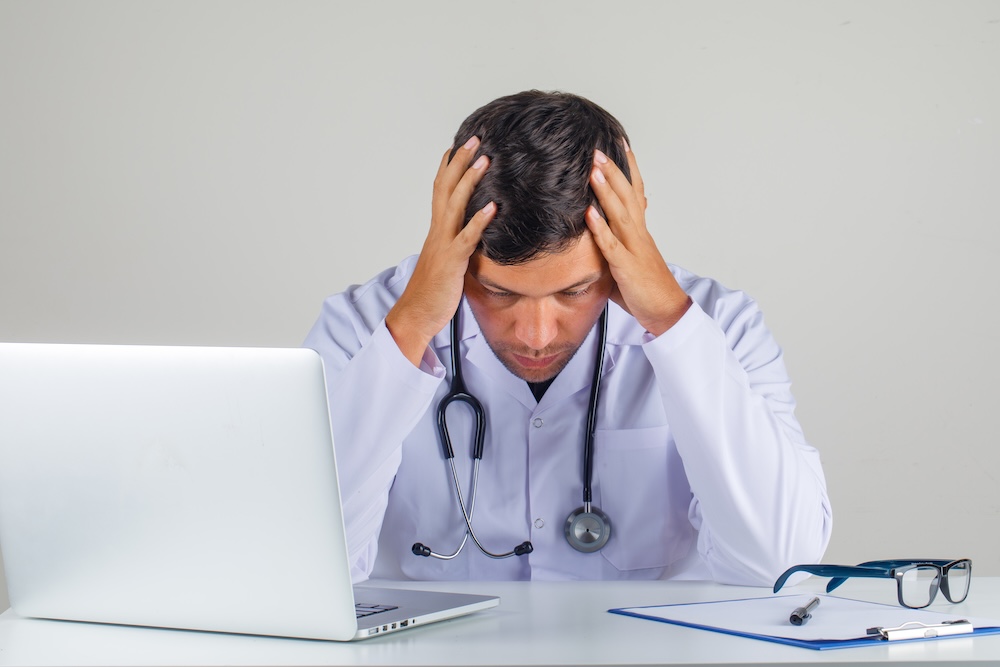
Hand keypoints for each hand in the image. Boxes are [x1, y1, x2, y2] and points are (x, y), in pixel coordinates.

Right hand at [386, 137, 496, 365]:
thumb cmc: (431, 292)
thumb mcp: (446, 262)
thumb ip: (457, 245)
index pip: (439, 191)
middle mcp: (437, 232)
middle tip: (475, 139)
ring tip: (485, 160)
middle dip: (460, 162)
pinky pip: (467, 237)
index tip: (458, 146)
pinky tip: (492, 207)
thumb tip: (471, 236)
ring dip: (470, 180)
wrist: (415, 315)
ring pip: (455, 205)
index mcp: (436, 231)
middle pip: (446, 188)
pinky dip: (479, 220)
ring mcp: (443, 245)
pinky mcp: (452, 262)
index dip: (448, 167)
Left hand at [585, 144, 690, 336]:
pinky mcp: (627, 267)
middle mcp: (638, 234)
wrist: (667, 311)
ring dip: (606, 191)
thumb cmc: (646, 288)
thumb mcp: (630, 259)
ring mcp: (634, 249)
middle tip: (598, 148)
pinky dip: (600, 228)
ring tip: (594, 169)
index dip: (628, 169)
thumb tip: (600, 233)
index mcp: (639, 231)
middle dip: (613, 171)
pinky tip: (589, 213)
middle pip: (627, 196)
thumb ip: (616, 243)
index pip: (635, 192)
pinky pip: (611, 245)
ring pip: (620, 214)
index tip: (619, 145)